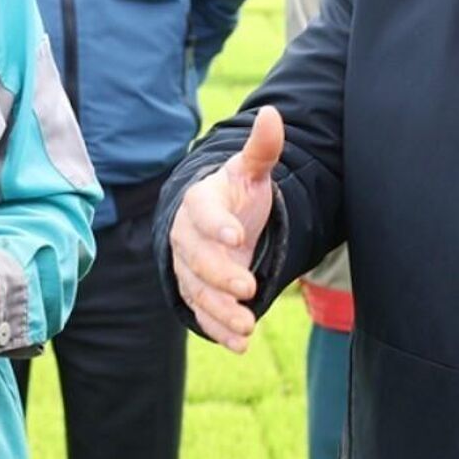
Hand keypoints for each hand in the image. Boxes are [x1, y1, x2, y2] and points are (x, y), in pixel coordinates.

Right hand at [168, 106, 284, 352]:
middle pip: (197, 260)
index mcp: (199, 203)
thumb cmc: (236, 194)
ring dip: (220, 310)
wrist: (217, 222)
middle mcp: (187, 238)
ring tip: (247, 326)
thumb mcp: (251, 171)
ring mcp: (188, 268)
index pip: (204, 214)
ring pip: (197, 291)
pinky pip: (201, 313)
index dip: (218, 226)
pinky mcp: (196, 292)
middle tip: (249, 288)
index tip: (238, 237)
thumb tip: (271, 113)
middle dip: (221, 276)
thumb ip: (262, 148)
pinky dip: (217, 330)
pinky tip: (240, 344)